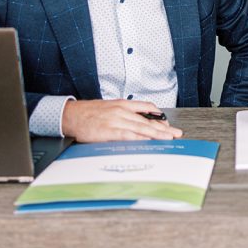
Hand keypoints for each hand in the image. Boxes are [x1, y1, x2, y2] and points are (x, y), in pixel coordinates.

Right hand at [61, 99, 182, 142]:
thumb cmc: (89, 113)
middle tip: (176, 133)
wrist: (71, 115)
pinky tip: (148, 142)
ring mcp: (116, 121)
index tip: (169, 124)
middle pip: (147, 120)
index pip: (147, 108)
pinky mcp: (109, 131)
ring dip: (156, 134)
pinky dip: (139, 139)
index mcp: (122, 104)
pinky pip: (128, 135)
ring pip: (141, 128)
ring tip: (168, 138)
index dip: (160, 117)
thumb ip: (124, 113)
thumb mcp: (109, 107)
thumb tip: (138, 120)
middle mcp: (122, 111)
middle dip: (164, 128)